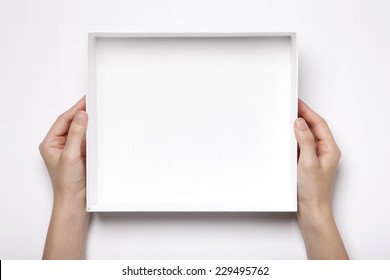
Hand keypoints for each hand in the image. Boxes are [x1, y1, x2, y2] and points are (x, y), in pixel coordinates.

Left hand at [40, 96, 88, 258]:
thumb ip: (75, 134)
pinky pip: (89, 139)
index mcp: (50, 143)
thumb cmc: (67, 183)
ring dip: (89, 123)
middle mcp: (61, 145)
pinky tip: (100, 129)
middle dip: (82, 113)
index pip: (63, 120)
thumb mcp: (70, 155)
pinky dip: (94, 133)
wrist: (76, 200)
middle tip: (93, 103)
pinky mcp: (83, 154)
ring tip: (98, 113)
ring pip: (82, 130)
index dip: (75, 109)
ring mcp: (72, 149)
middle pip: (72, 123)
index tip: (85, 101)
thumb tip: (81, 116)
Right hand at [294, 99, 347, 258]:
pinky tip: (285, 137)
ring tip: (286, 117)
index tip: (297, 102)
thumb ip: (306, 142)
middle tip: (290, 106)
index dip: (308, 111)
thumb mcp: (308, 163)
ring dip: (296, 127)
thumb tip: (301, 123)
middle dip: (302, 116)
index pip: (318, 124)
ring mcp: (314, 157)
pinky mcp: (306, 163)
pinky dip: (292, 139)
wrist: (311, 211)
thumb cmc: (313, 191)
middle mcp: (323, 152)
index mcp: (329, 150)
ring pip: (306, 136)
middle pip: (313, 127)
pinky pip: (299, 146)